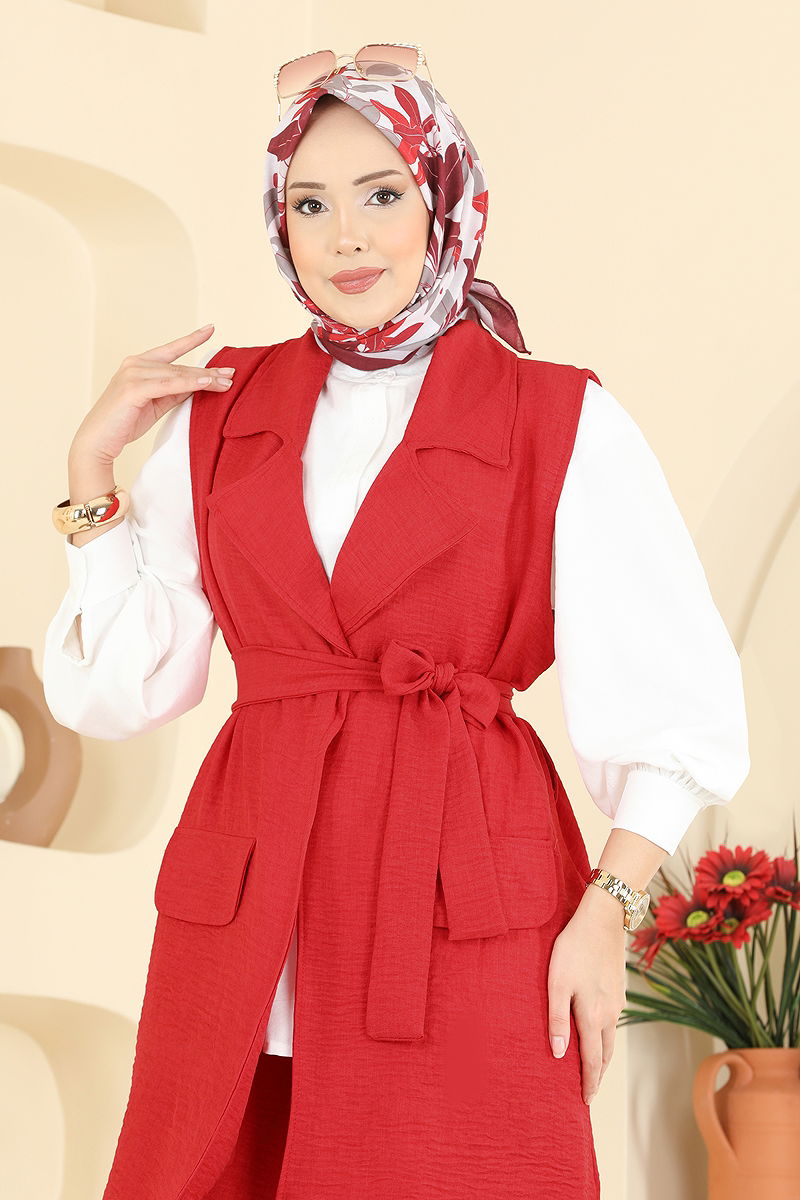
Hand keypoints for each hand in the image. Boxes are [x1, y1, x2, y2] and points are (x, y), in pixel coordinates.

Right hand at [69, 324, 235, 465]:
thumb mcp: (156, 403)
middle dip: (208, 371)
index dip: (191, 339)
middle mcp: (135, 363)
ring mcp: (133, 373)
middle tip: (232, 374)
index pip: (171, 350)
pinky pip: (169, 385)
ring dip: (204, 378)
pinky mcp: (133, 388)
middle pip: (180, 366)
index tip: (210, 329)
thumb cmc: (125, 422)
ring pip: (177, 374)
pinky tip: (206, 383)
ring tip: (227, 382)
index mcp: (139, 364)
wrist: (99, 440)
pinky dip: (189, 384)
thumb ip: (174, 391)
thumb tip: (199, 384)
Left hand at [547, 888, 627, 1104]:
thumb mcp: (557, 982)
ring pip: (611, 1037)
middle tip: (589, 1092)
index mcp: (593, 1015)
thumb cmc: (573, 948)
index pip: (593, 1060)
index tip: (585, 1103)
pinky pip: (613, 1020)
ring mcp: (617, 1000)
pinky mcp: (619, 987)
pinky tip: (599, 1031)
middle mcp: (610, 1013)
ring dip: (603, 1056)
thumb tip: (558, 1055)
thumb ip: (557, 1018)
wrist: (603, 918)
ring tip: (594, 1068)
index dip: (589, 1083)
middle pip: (605, 1053)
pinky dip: (606, 1036)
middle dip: (598, 1075)